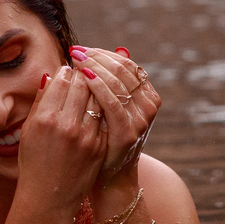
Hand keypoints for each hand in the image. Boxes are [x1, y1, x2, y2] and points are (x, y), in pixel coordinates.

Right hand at [16, 65, 106, 210]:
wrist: (49, 198)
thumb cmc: (33, 162)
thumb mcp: (28, 132)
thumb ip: (40, 103)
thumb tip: (50, 76)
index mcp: (45, 119)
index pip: (61, 81)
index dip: (65, 72)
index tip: (66, 70)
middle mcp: (66, 125)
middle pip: (83, 85)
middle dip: (83, 75)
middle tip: (83, 71)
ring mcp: (86, 136)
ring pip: (98, 99)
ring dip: (96, 88)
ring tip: (92, 86)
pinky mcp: (99, 146)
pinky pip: (104, 117)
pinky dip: (102, 108)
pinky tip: (97, 106)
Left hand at [67, 46, 159, 189]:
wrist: (108, 176)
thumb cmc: (105, 139)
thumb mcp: (112, 108)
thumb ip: (115, 81)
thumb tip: (120, 47)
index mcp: (147, 96)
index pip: (126, 64)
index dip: (103, 54)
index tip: (81, 48)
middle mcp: (149, 105)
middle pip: (122, 69)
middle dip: (96, 57)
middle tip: (75, 50)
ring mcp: (141, 119)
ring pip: (117, 82)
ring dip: (94, 66)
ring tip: (75, 59)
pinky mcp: (128, 132)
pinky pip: (112, 101)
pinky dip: (97, 85)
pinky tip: (82, 76)